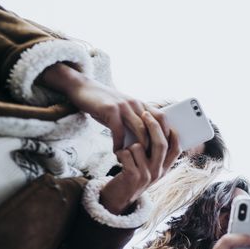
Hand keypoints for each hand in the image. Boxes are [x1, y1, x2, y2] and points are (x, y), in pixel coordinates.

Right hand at [40, 63, 169, 149]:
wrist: (82, 88)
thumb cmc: (104, 104)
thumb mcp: (123, 111)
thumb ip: (134, 123)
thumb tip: (144, 143)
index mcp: (141, 104)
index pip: (162, 118)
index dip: (167, 134)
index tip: (166, 150)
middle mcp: (136, 104)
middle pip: (154, 125)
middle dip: (156, 144)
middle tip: (153, 160)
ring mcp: (124, 106)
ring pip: (140, 129)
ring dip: (139, 147)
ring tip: (136, 160)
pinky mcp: (110, 109)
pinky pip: (119, 130)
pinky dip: (119, 144)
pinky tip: (116, 152)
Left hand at [99, 111, 180, 213]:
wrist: (118, 198)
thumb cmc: (132, 176)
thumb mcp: (148, 167)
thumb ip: (155, 153)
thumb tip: (157, 127)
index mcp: (165, 169)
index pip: (176, 149)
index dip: (173, 133)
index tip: (166, 119)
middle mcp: (158, 172)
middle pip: (161, 144)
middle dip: (153, 126)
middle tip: (145, 114)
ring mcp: (146, 175)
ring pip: (139, 146)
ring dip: (129, 145)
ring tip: (126, 152)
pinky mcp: (132, 177)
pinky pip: (126, 153)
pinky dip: (120, 152)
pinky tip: (118, 158)